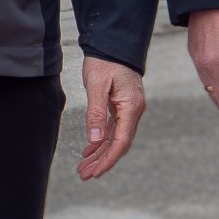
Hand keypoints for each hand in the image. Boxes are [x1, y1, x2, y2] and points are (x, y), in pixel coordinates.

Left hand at [77, 57, 146, 180]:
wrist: (113, 43)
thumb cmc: (105, 62)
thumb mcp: (97, 86)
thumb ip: (96, 113)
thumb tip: (95, 140)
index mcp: (132, 106)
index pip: (122, 140)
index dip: (109, 159)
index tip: (96, 172)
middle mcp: (134, 110)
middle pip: (119, 143)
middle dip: (102, 161)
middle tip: (84, 175)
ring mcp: (129, 108)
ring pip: (115, 137)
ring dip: (100, 153)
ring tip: (84, 167)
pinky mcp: (122, 105)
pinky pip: (113, 128)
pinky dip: (101, 141)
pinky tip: (90, 150)